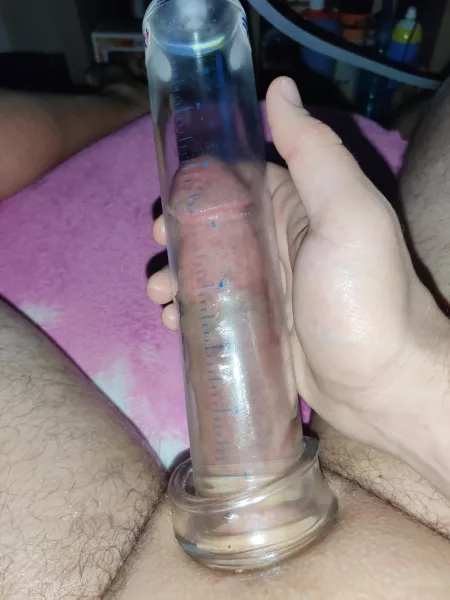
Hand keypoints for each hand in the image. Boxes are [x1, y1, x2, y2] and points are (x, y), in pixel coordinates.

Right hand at [148, 77, 449, 492]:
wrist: (382, 385)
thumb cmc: (363, 297)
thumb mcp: (347, 214)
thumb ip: (313, 152)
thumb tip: (277, 86)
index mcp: (298, 208)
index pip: (238, 180)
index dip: (199, 185)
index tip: (169, 202)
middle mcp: (279, 244)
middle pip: (214, 227)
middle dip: (179, 235)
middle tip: (159, 251)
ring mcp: (267, 289)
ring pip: (207, 270)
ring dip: (176, 276)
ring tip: (161, 295)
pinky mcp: (258, 327)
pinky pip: (214, 310)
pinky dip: (188, 311)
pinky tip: (174, 321)